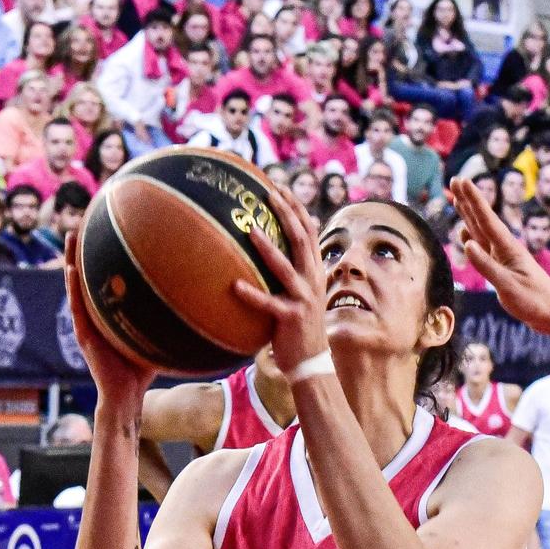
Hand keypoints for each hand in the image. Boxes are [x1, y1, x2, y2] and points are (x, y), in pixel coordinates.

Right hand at [61, 227, 154, 407]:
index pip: (108, 276)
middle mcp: (97, 313)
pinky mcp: (84, 334)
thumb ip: (171, 316)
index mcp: (111, 311)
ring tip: (73, 236)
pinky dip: (73, 287)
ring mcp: (88, 322)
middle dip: (88, 247)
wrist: (127, 395)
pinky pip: (77, 306)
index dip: (107, 253)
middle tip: (89, 219)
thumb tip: (203, 299)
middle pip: (90, 274)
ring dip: (73, 260)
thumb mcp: (159, 334)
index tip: (111, 225)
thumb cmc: (145, 367)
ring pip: (77, 285)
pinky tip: (71, 268)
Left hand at [229, 176, 330, 375]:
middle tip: (268, 193)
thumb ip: (296, 271)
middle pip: (302, 239)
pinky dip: (251, 294)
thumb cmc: (300, 325)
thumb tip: (281, 247)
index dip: (296, 208)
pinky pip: (268, 304)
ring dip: (268, 247)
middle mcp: (313, 280)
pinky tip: (234, 285)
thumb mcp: (303, 293)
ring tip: (251, 229)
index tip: (279, 187)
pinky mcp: (290, 318)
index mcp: (315, 271)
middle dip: (286, 214)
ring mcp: (303, 298)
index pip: (309, 231)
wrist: (311, 361)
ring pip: (285, 267)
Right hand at [449, 178, 549, 331]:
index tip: (461, 180)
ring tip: (457, 200)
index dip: (473, 200)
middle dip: (468, 200)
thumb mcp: (508, 286)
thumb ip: (486, 266)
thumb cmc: (533, 302)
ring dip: (468, 215)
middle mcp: (505, 249)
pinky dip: (472, 239)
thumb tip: (467, 244)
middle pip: (482, 220)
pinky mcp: (502, 269)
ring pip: (481, 231)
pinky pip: (482, 249)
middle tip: (456, 179)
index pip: (486, 220)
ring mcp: (503, 258)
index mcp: (508, 249)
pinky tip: (466, 234)